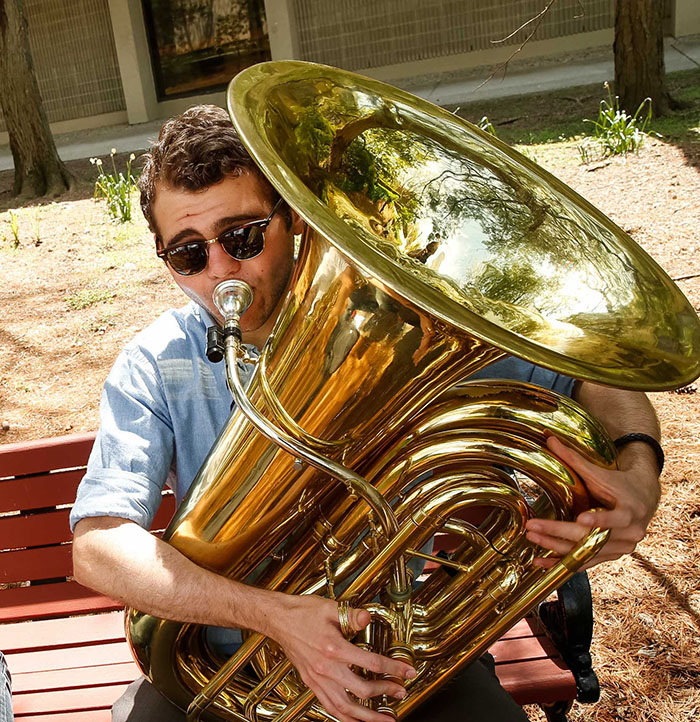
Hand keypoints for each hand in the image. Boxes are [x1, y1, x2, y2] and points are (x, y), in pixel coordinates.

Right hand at [268, 595, 415, 721]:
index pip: (370, 663)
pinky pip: (329, 707)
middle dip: (385, 692)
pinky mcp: (311, 683)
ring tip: (384, 720)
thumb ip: (352, 615)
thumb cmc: (302, 612)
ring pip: (344, 708)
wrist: (278, 620)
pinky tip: (355, 720)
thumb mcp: (330, 608)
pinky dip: (344, 718)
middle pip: (361, 690)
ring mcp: (317, 679)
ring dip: (366, 717)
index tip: (407, 672)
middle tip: (401, 692)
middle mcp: (325, 668)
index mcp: (333, 648)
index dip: (393, 668)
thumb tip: (368, 617)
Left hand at [525, 435, 660, 569]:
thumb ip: (574, 459)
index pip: (615, 519)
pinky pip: (585, 564)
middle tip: (532, 527)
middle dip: (559, 533)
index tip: (582, 519)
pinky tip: (540, 563)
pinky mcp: (610, 556)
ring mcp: (620, 549)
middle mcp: (628, 534)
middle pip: (591, 538)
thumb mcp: (599, 472)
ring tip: (531, 539)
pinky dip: (562, 564)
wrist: (643, 499)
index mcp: (630, 511)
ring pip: (586, 553)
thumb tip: (549, 439)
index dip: (600, 521)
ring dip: (556, 549)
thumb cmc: (618, 483)